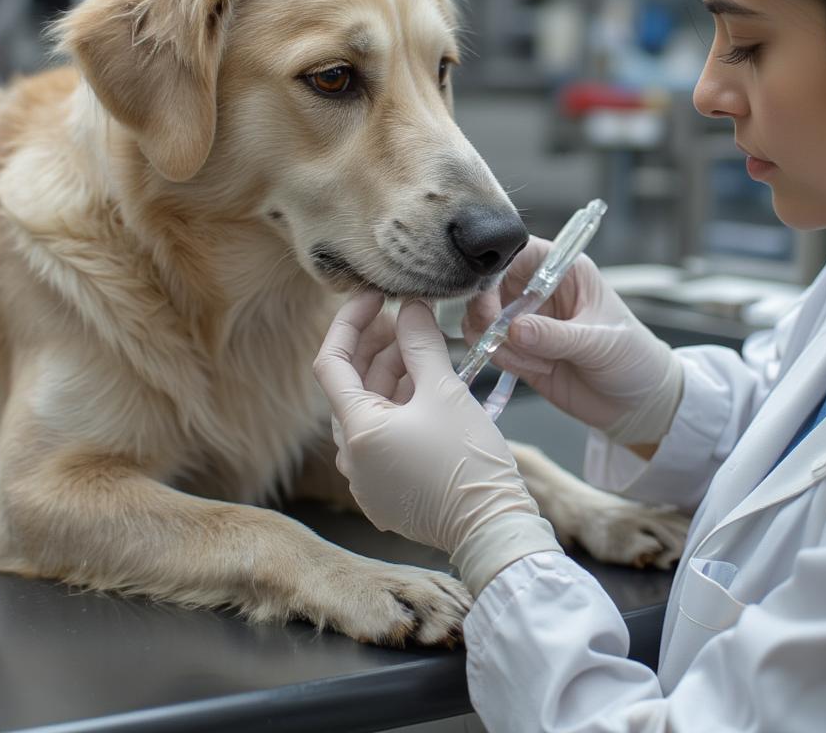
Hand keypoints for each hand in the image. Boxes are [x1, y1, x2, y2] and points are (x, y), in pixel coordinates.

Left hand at [313, 292, 561, 595]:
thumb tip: (410, 306)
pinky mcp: (386, 491)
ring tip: (421, 346)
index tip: (373, 296)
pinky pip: (382, 436)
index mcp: (356, 432)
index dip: (349, 322)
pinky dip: (398, 405)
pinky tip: (424, 384)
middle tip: (403, 316)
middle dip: (375, 346)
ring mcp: (367, 479)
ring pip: (369, 410)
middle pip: (351, 386)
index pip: (331, 362)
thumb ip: (420, 343)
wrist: (494, 529)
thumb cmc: (469, 461)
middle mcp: (351, 459)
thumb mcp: (444, 391)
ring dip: (390, 374)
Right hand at [462, 236, 683, 446]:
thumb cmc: (634, 359)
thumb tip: (514, 329)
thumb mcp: (600, 343)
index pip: (519, 252)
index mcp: (564, 271)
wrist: (638, 405)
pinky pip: (488, 347)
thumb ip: (556, 336)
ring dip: (497, 342)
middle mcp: (539, 290)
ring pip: (483, 318)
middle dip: (488, 311)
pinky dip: (499, 359)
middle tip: (499, 335)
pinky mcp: (517, 351)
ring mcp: (526, 321)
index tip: (490, 295)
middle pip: (490, 284)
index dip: (497, 267)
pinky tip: (532, 370)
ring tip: (534, 362)